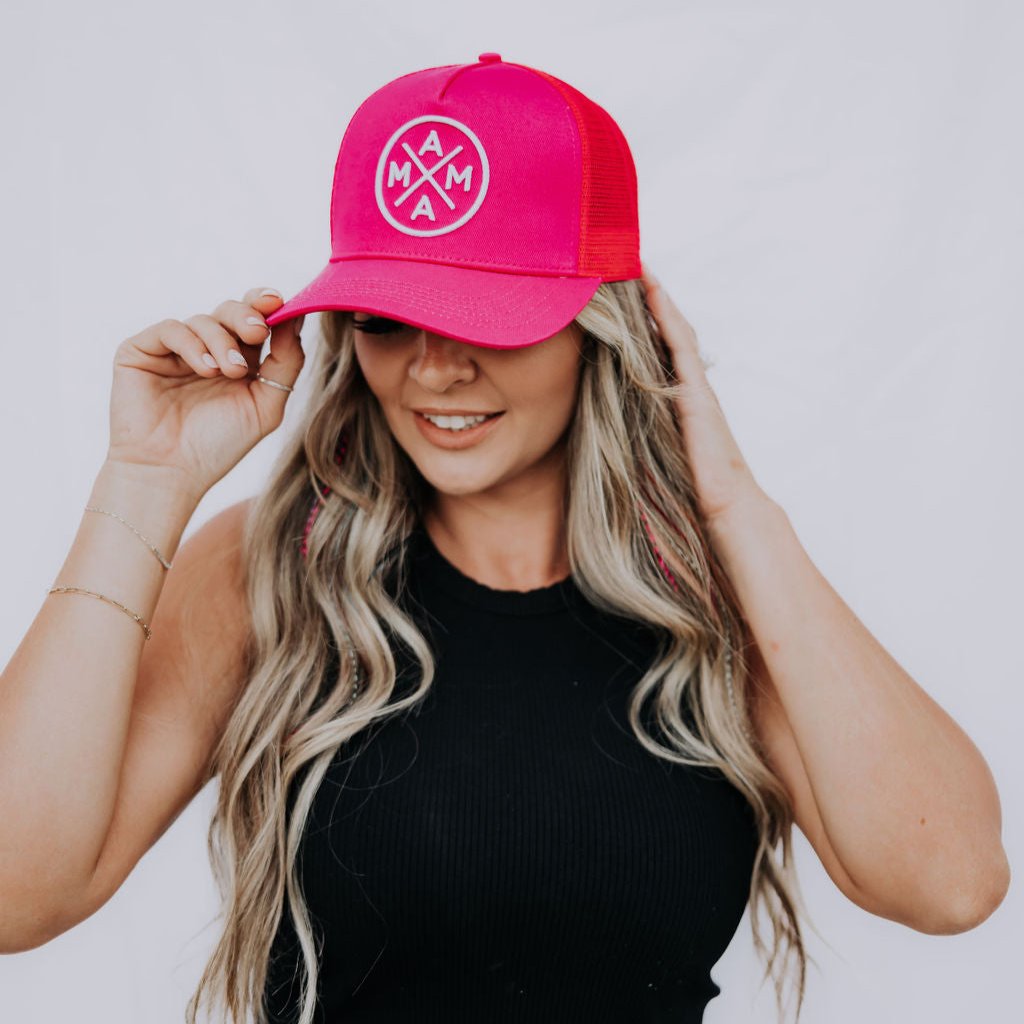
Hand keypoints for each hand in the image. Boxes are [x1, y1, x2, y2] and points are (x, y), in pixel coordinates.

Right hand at [105, 287, 304, 498]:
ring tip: (228, 372)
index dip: (266, 306)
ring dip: (222, 341)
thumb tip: (298, 319)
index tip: (280, 302)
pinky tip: (206, 370)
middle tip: (257, 332)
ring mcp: (173, 349)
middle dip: (247, 317)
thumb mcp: (265, 405)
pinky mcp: (141, 350)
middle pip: (230, 311)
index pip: (254, 321)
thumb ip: (286, 363)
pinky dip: (192, 345)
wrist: (171, 473)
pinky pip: (171, 329)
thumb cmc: (219, 445)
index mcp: (238, 360)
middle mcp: (206, 350)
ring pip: (204, 320)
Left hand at [640, 262, 771, 530]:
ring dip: (655, 294)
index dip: (643, 317)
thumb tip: (609, 428)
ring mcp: (695, 384)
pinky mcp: (696, 392)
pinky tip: (651, 291)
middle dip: (648, 295)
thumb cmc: (692, 488)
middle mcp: (689, 384)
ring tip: (635, 261)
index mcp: (679, 397)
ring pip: (674, 327)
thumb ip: (640, 432)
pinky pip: (678, 344)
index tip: (622, 289)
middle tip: (626, 260)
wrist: (726, 506)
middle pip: (667, 328)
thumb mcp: (656, 451)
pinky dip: (665, 315)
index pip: (659, 346)